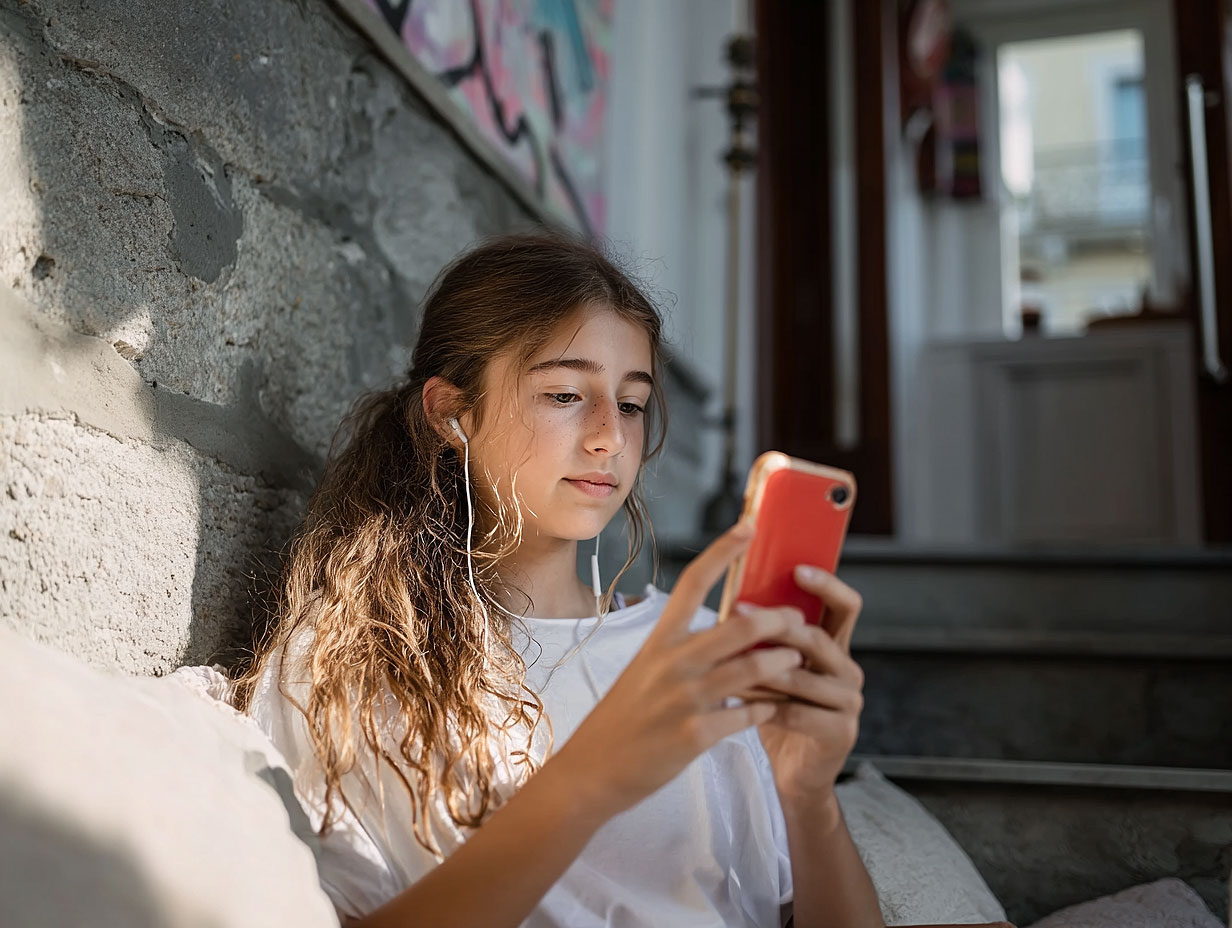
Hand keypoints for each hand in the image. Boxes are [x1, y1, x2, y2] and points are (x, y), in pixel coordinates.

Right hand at [551, 521, 808, 820]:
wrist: (592, 769)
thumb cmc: (623, 717)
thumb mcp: (645, 670)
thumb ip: (681, 649)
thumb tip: (725, 629)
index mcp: (659, 640)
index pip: (693, 582)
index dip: (724, 551)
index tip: (749, 526)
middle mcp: (671, 663)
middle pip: (738, 627)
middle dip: (777, 620)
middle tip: (797, 617)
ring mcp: (684, 699)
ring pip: (751, 671)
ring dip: (782, 664)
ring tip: (796, 661)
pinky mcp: (694, 735)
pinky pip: (746, 716)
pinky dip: (765, 710)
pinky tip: (772, 709)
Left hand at [750, 565, 865, 805]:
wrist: (794, 773)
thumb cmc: (778, 712)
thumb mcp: (773, 668)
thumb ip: (766, 639)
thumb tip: (730, 598)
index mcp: (836, 647)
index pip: (845, 606)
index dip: (827, 584)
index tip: (797, 568)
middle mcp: (848, 670)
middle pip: (818, 637)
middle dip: (774, 625)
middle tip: (736, 613)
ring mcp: (849, 702)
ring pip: (802, 676)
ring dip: (760, 668)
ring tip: (726, 660)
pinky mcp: (840, 732)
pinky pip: (798, 712)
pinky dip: (764, 705)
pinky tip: (737, 701)